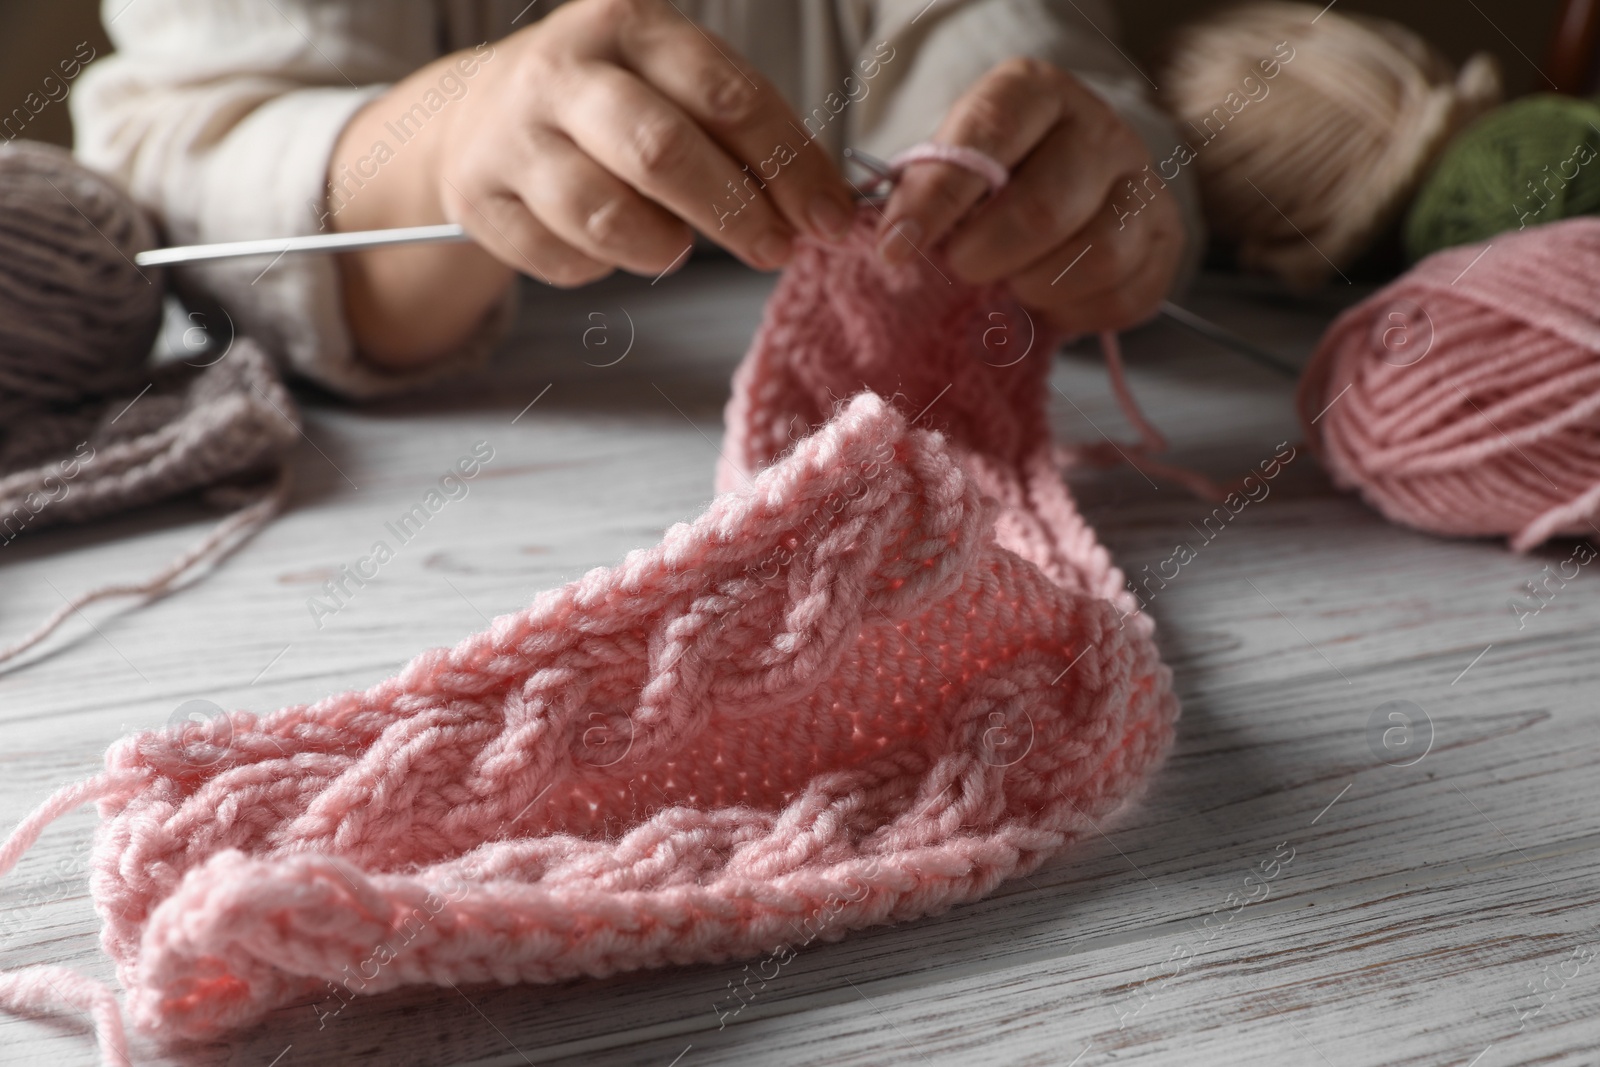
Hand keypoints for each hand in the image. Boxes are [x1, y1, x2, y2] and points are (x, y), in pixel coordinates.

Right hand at [438, 0, 853, 280]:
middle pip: (662, 152)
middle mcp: (564, 68)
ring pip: (605, 215)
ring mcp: (512, 133)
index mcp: (630, 22)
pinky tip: (608, 244)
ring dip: (661, 247)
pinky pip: (564, 258)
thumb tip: (821, 210)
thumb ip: (742, 135)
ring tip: (676, 247)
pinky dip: (601, 267)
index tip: (831, 219)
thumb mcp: (675, 86)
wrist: (481, 114)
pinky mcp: (478, 196)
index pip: (727, 96)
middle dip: (735, 214)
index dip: (789, 165)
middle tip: (774, 251)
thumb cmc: (614, 103)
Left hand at [875, 58, 1184, 335]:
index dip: (938, 198)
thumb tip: (895, 243)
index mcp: (1035, 93)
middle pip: (1047, 207)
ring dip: (1038, 286)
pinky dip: (1075, 311)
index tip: (895, 248)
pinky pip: (1124, 293)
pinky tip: (1050, 297)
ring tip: (1013, 282)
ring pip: (1097, 255)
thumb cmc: (992, 179)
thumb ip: (923, 191)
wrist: (1063, 180)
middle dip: (988, 254)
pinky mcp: (1166, 238)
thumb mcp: (948, 164)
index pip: (989, 135)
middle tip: (962, 268)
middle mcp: (1098, 128)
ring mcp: (1141, 181)